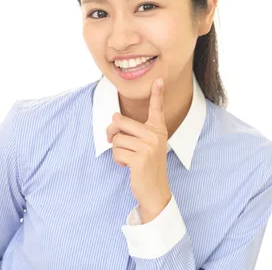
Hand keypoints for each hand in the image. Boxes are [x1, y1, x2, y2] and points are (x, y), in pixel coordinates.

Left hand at [107, 78, 171, 223]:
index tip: (159, 80)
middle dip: (112, 133)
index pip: (157, 109)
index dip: (157, 93)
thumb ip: (133, 132)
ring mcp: (148, 147)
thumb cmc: (147, 166)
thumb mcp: (146, 146)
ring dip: (117, 151)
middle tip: (113, 140)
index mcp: (158, 130)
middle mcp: (155, 136)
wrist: (155, 190)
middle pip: (121, 122)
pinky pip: (117, 152)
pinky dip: (118, 160)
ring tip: (127, 158)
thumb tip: (113, 120)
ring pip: (117, 139)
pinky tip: (127, 166)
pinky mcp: (140, 158)